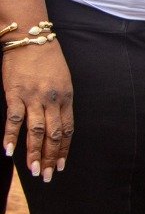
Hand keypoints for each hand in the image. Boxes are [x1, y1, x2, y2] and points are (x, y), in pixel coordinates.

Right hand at [3, 43, 73, 179]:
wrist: (31, 37)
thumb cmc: (47, 59)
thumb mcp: (63, 81)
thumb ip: (60, 102)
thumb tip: (57, 124)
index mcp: (66, 98)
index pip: (67, 130)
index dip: (63, 150)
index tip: (59, 166)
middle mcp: (52, 100)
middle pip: (53, 135)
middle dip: (49, 158)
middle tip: (45, 176)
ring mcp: (34, 97)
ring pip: (36, 131)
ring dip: (33, 153)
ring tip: (32, 170)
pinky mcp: (15, 93)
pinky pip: (14, 119)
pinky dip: (11, 136)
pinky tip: (8, 151)